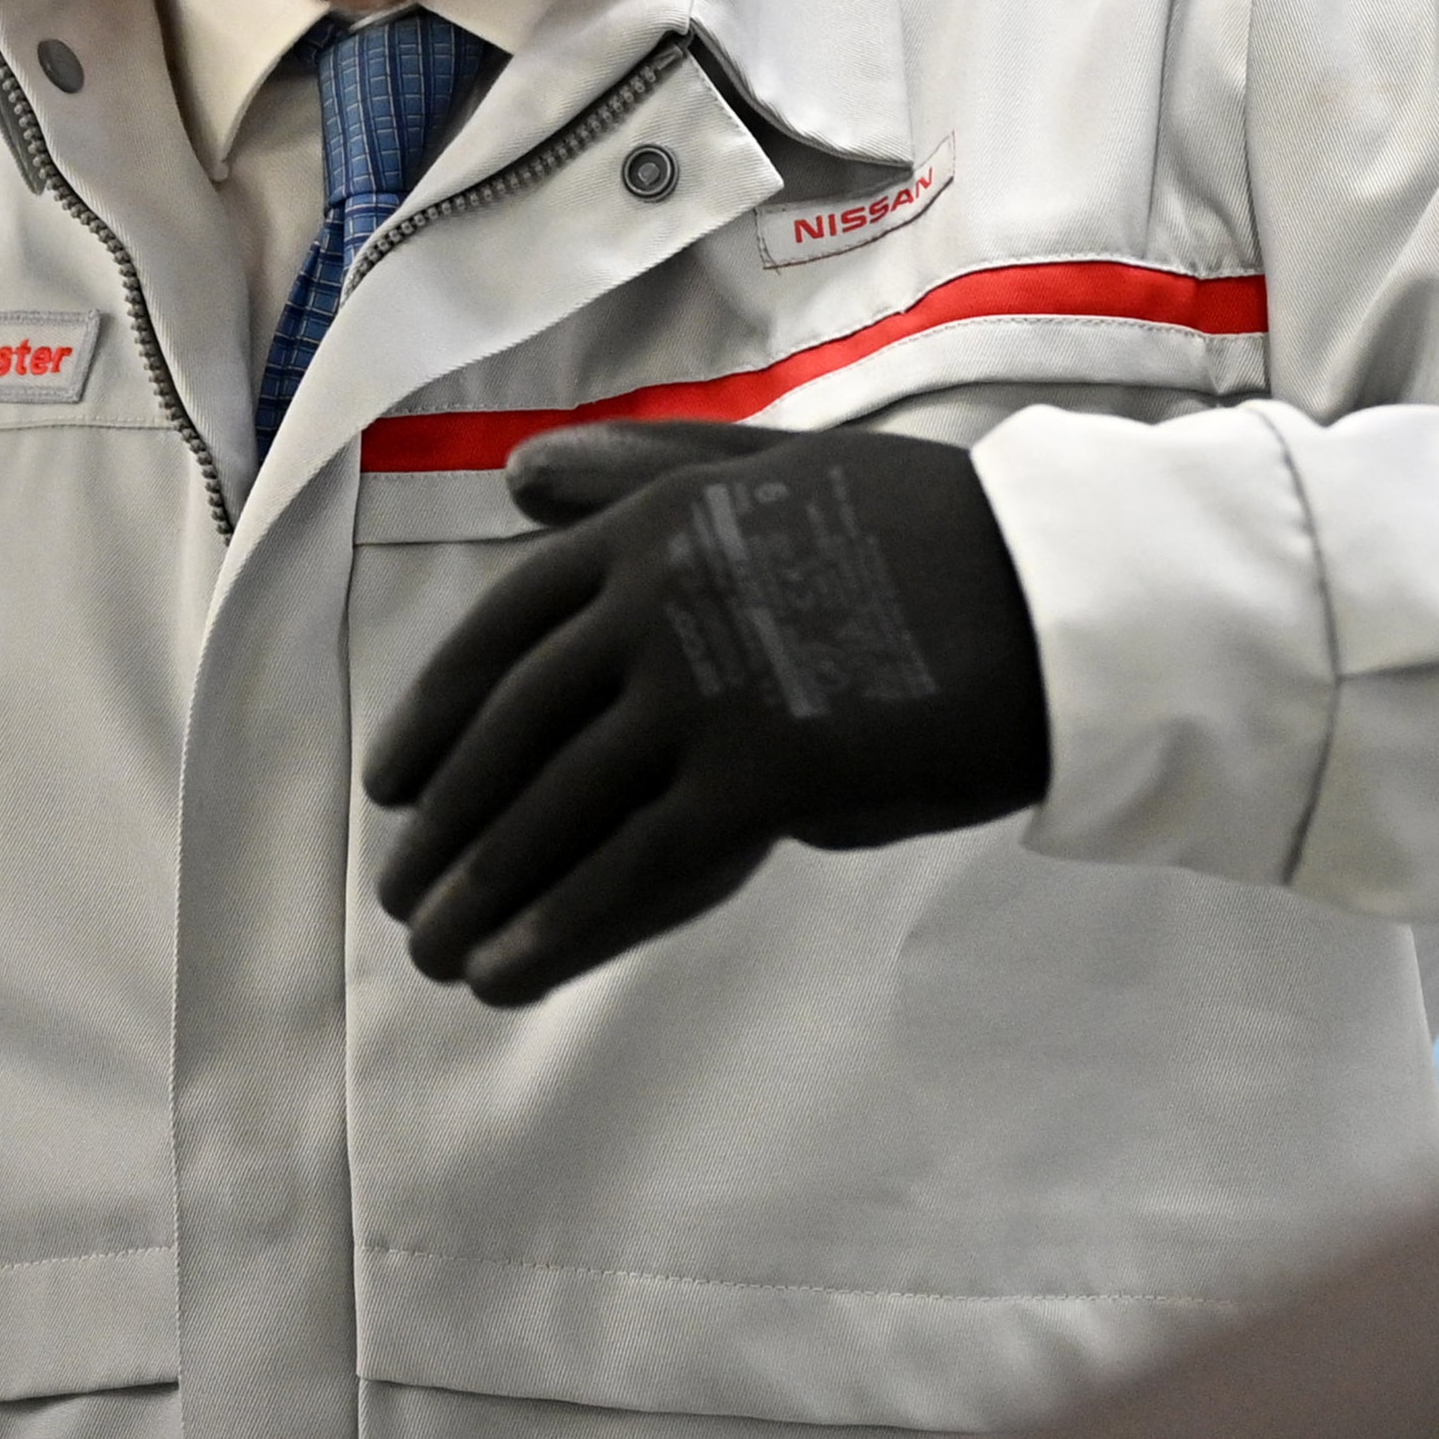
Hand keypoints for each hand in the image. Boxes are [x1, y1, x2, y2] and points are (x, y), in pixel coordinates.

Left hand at [363, 418, 1051, 1007]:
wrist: (1048, 595)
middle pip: (513, 731)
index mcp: (649, 525)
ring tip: (437, 950)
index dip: (433, 716)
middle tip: (401, 893)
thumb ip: (639, 470)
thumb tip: (516, 473)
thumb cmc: (922, 530)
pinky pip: (634, 866)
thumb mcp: (765, 468)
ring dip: (483, 891)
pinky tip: (512, 971)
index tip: (390, 786)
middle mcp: (654, 601)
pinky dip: (561, 926)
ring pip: (557, 807)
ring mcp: (704, 688)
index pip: (500, 633)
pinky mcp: (761, 775)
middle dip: (446, 826)